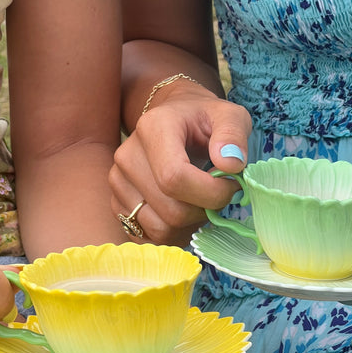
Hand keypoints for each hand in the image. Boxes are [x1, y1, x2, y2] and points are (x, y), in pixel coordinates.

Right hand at [110, 87, 251, 245]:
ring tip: (202, 202)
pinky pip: (148, 236)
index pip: (175, 178)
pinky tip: (186, 212)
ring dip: (190, 225)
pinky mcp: (117, 202)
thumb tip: (230, 164)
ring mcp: (118, 182)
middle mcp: (127, 156)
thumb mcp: (230, 116)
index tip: (233, 186)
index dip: (210, 193)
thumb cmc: (205, 119)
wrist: (175, 121)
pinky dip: (174, 233)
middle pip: (170, 210)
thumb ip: (234, 135)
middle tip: (220, 195)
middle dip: (205, 211)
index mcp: (153, 129)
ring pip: (160, 229)